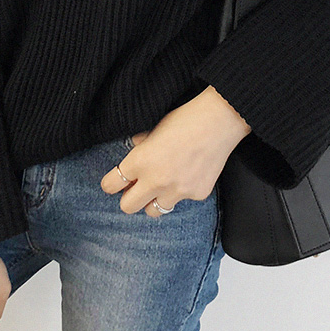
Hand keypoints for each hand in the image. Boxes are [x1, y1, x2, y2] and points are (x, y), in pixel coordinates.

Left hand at [100, 88, 250, 214]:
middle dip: (129, 198)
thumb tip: (135, 150)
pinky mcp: (196, 195)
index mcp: (140, 161)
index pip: (111, 185)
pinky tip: (189, 173)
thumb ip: (141, 144)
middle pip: (127, 207)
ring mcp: (177, 192)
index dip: (110, 183)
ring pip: (154, 211)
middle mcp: (155, 181)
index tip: (113, 183)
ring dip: (155, 200)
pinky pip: (182, 200)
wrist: (219, 121)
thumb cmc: (185, 119)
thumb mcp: (154, 127)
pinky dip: (182, 191)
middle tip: (135, 189)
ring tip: (163, 185)